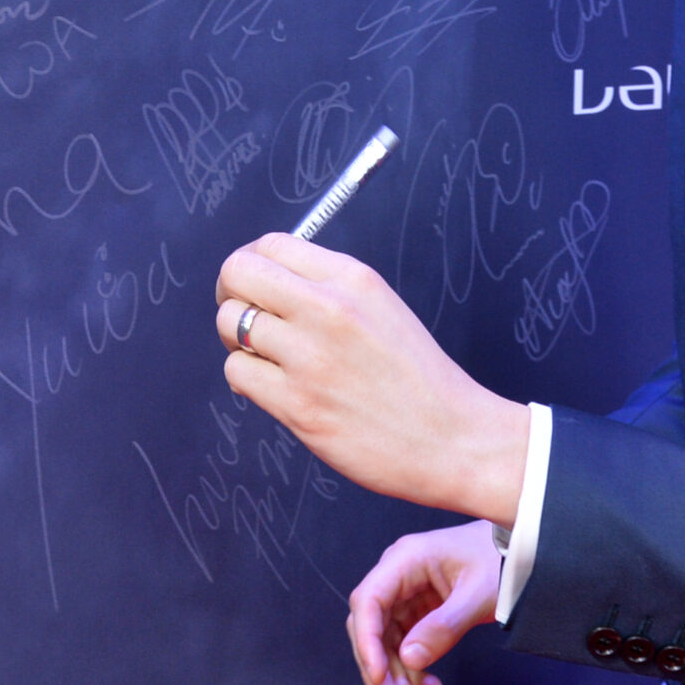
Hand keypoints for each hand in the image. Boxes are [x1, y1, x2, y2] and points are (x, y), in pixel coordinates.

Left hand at [215, 232, 526, 521]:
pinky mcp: (298, 404)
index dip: (251, 264)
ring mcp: (310, 357)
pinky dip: (246, 380)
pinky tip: (270, 388)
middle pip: (238, 272)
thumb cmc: (418, 379)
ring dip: (237, 342)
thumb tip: (266, 283)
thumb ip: (327, 289)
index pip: (271, 244)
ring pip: (230, 323)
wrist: (454, 440)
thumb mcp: (382, 309)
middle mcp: (328, 308)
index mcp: (353, 278)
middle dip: (230, 293)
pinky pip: (237, 373)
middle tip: (244, 319)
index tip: (253, 286)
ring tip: (265, 359)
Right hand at [348, 520, 500, 684]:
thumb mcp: (478, 594)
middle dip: (380, 672)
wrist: (519, 550)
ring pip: (387, 645)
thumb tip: (410, 659)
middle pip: (372, 629)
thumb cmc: (500, 559)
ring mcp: (406, 597)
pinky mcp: (417, 613)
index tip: (379, 676)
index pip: (368, 601)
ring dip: (398, 682)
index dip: (367, 641)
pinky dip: (415, 674)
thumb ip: (444, 626)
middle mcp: (397, 577)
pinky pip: (406, 648)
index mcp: (405, 560)